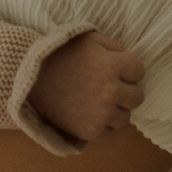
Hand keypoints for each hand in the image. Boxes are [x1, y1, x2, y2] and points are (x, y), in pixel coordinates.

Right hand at [29, 32, 145, 143]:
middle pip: (138, 96)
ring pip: (126, 116)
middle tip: (105, 84)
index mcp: (110, 67)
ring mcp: (101, 115)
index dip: (127, 67)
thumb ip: (116, 47)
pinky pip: (111, 130)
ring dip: (115, 108)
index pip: (139, 70)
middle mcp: (109, 93)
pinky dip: (104, 123)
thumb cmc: (62, 57)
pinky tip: (89, 111)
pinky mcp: (91, 132)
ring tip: (96, 98)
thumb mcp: (89, 40)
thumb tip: (131, 62)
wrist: (32, 82)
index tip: (112, 67)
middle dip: (125, 88)